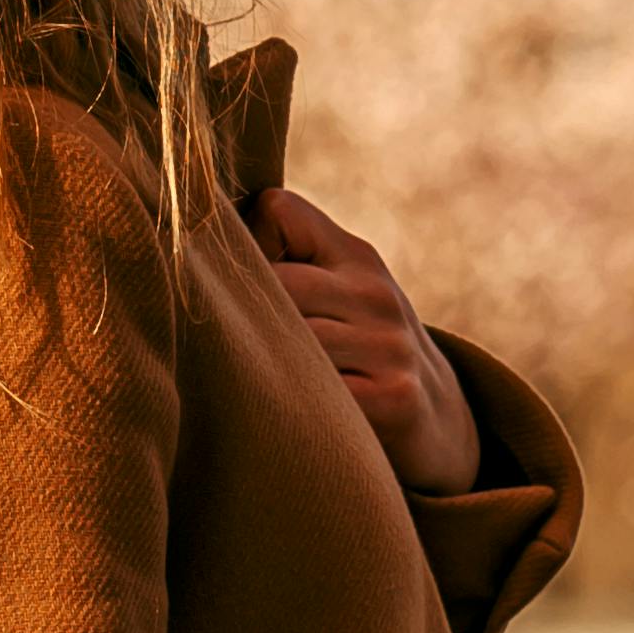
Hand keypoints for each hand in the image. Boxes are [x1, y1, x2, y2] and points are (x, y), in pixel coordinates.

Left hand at [247, 185, 481, 495]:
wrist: (441, 421)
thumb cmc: (360, 349)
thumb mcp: (341, 293)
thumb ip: (288, 263)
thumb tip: (192, 246)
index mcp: (356, 256)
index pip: (278, 210)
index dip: (246, 242)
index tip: (240, 284)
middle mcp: (375, 293)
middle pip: (277, 281)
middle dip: (242, 313)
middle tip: (221, 344)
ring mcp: (389, 345)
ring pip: (290, 340)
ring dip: (260, 363)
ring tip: (248, 381)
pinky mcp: (394, 399)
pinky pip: (316, 393)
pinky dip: (289, 403)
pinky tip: (286, 413)